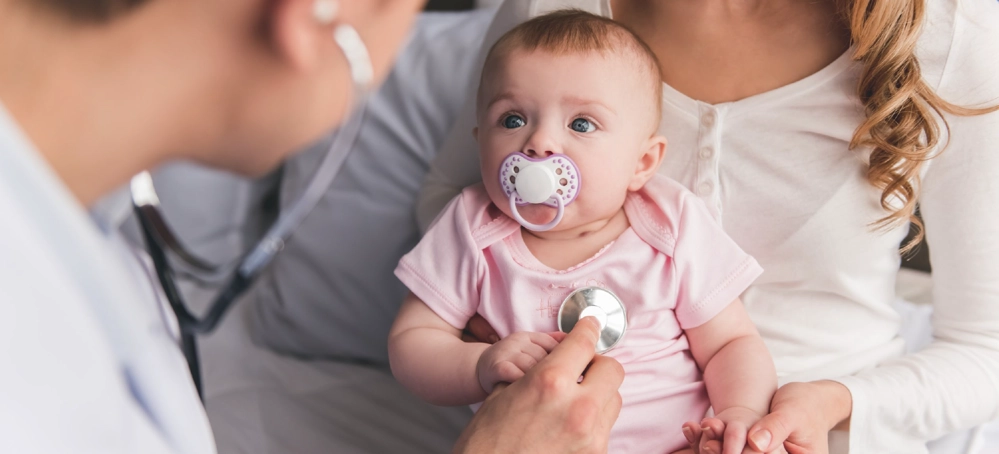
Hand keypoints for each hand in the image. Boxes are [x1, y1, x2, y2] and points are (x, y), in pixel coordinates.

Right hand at [454, 317, 624, 453]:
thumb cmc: (486, 444)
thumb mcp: (502, 396)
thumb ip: (535, 373)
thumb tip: (557, 360)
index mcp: (549, 383)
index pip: (583, 342)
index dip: (588, 329)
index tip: (590, 326)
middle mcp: (577, 409)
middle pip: (611, 370)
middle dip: (598, 366)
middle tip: (582, 370)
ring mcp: (590, 437)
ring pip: (613, 401)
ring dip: (598, 395)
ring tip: (573, 403)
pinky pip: (604, 429)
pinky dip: (591, 423)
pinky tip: (568, 428)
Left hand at [684, 381, 850, 453]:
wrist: (808, 401)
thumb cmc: (806, 405)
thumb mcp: (793, 414)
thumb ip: (776, 428)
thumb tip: (756, 443)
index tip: (717, 448)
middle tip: (706, 445)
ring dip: (715, 449)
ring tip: (701, 435)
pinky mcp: (750, 453)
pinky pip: (730, 450)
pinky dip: (713, 441)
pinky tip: (694, 430)